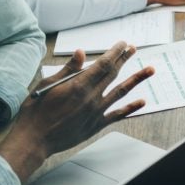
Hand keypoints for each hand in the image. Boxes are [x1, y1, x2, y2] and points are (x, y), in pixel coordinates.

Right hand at [0, 43, 152, 182]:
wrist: (34, 140)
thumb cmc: (36, 112)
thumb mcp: (47, 85)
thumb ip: (68, 69)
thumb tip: (81, 53)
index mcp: (79, 85)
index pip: (103, 64)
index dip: (115, 52)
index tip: (122, 44)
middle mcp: (91, 98)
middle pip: (113, 74)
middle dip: (124, 59)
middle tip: (134, 48)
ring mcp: (96, 112)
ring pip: (121, 92)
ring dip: (136, 79)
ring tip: (150, 69)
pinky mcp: (96, 125)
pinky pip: (118, 114)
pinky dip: (131, 108)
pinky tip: (142, 101)